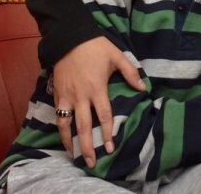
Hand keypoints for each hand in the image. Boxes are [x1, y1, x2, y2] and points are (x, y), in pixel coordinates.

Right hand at [52, 37, 144, 166]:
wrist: (69, 37)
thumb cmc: (95, 47)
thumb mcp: (117, 56)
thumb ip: (130, 73)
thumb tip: (143, 88)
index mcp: (97, 88)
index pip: (104, 116)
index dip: (107, 133)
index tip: (110, 147)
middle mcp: (81, 96)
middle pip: (84, 126)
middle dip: (88, 146)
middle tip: (91, 162)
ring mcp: (67, 96)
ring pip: (66, 124)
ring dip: (70, 142)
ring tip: (74, 156)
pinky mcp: (57, 93)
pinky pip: (57, 114)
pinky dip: (60, 128)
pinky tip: (63, 137)